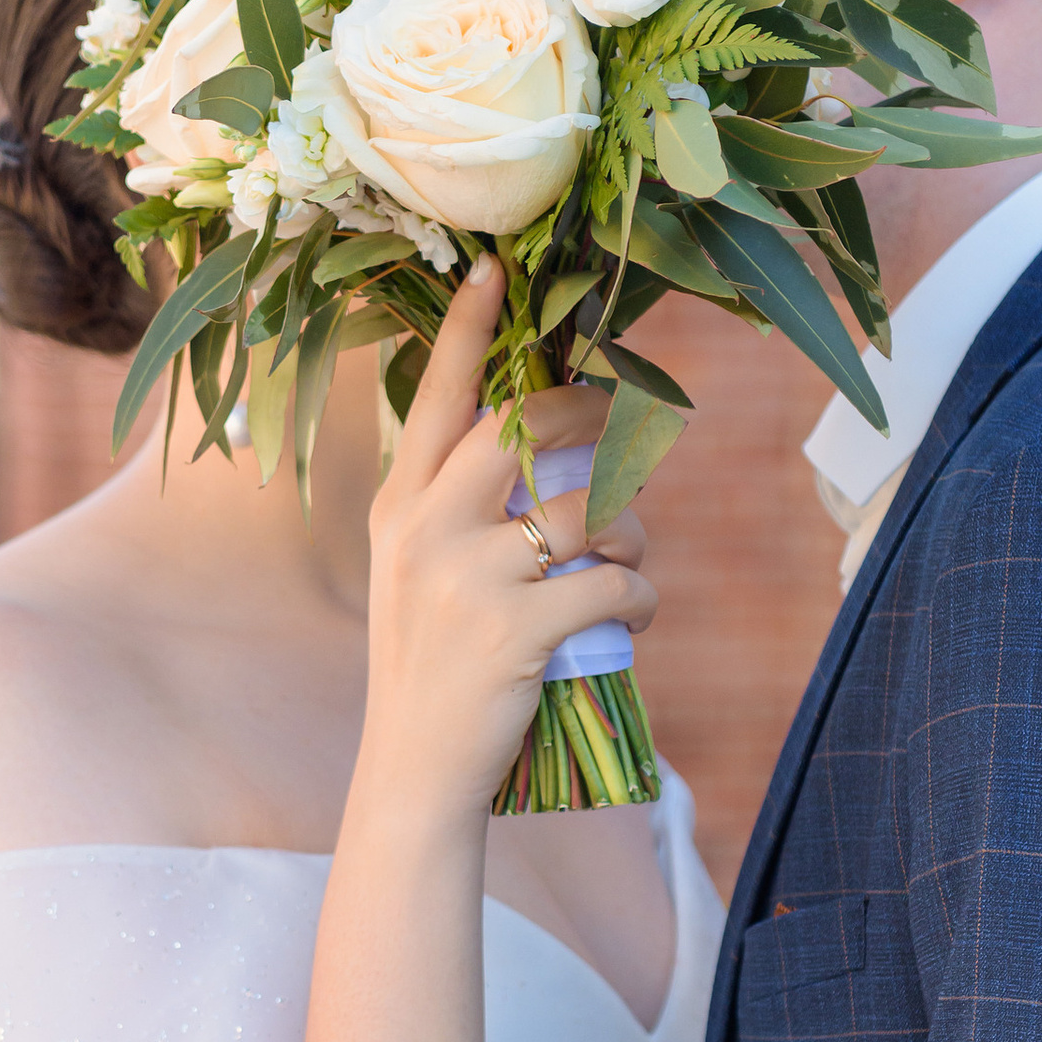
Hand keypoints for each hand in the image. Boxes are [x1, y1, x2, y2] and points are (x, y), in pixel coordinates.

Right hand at [362, 260, 656, 822]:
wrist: (414, 772)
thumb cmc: (431, 665)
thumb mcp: (415, 570)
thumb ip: (451, 506)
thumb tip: (538, 438)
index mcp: (399, 505)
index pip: (437, 398)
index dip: (465, 330)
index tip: (491, 270)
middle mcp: (424, 527)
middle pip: (530, 428)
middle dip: (596, 429)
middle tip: (624, 455)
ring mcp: (468, 576)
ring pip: (589, 508)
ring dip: (631, 534)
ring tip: (624, 566)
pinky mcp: (516, 629)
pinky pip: (616, 582)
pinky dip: (642, 599)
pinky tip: (630, 621)